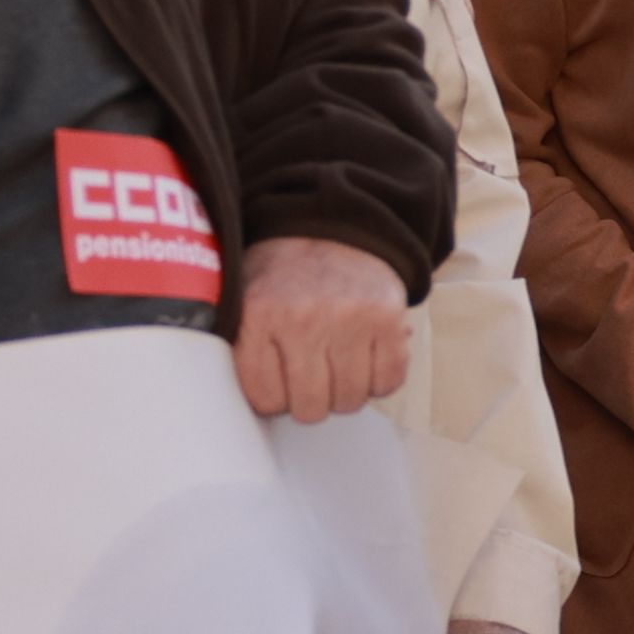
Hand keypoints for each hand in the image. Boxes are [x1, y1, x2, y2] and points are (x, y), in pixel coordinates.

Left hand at [233, 237, 414, 421]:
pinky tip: (366, 361)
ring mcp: (350, 320)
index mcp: (259, 315)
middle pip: (310, 407)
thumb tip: (258, 407)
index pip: (266, 398)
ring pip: (350, 400)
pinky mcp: (388, 320)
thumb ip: (244, 348)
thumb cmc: (285, 273)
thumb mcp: (245, 299)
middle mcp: (304, 319)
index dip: (274, 399)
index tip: (279, 386)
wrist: (334, 227)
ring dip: (345, 392)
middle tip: (310, 379)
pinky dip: (379, 380)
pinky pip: (388, 381)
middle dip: (310, 401)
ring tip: (338, 367)